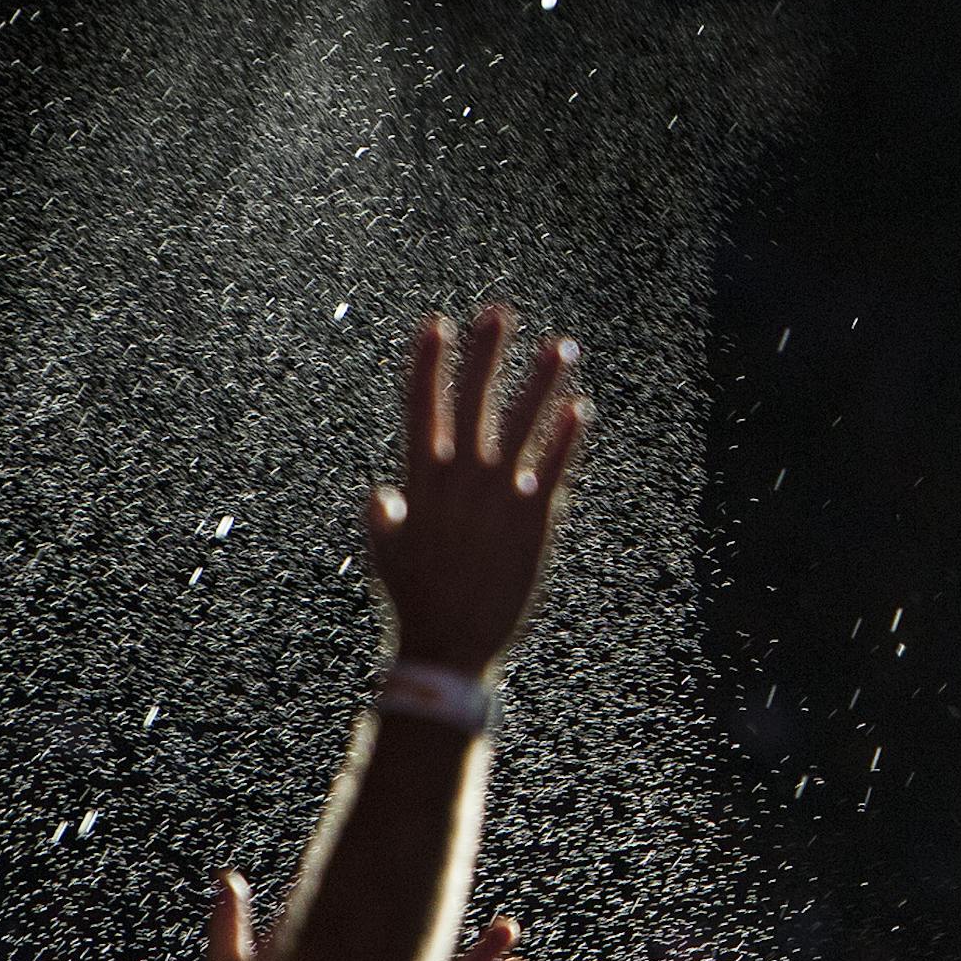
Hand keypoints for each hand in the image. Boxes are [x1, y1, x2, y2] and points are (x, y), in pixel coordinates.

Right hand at [368, 309, 590, 680]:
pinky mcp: (533, 521)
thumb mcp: (386, 555)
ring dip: (541, 382)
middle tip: (498, 312)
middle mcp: (460, 482)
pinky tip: (580, 408)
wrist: (450, 648)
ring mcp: (498, 498)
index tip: (434, 325)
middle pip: (472, 403)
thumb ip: (383, 519)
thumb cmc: (414, 601)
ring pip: (523, 426)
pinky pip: (553, 469)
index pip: (421, 410)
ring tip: (561, 346)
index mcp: (420, 484)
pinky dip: (566, 438)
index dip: (428, 366)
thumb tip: (380, 492)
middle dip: (484, 355)